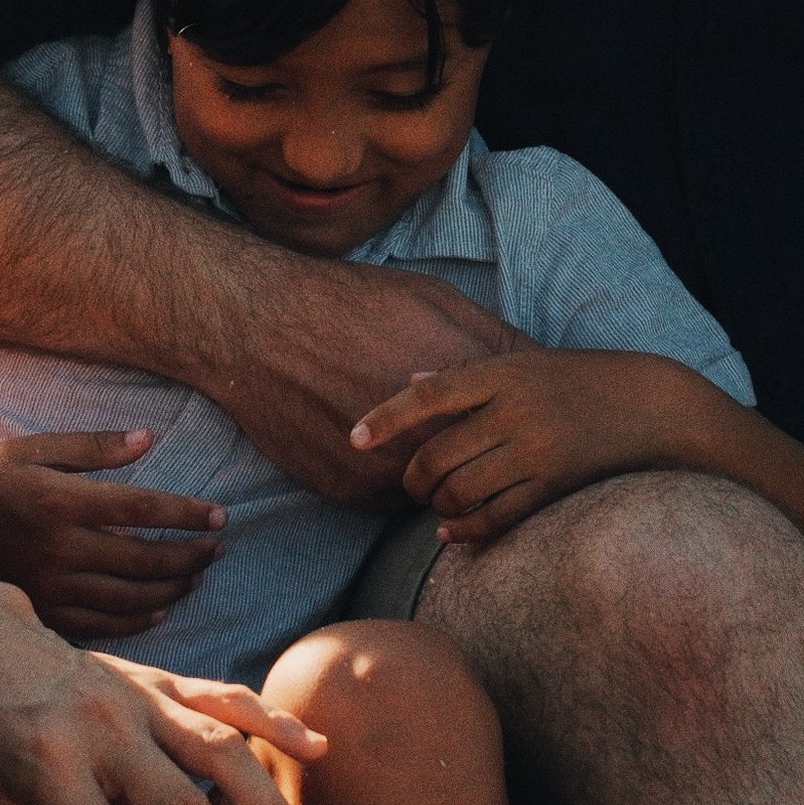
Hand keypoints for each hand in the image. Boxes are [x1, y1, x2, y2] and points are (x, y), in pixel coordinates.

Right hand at [0, 432, 224, 637]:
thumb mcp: (33, 448)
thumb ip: (93, 446)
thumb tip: (149, 439)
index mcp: (61, 500)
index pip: (143, 509)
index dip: (188, 514)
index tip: (221, 516)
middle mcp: (59, 547)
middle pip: (144, 560)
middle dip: (190, 557)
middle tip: (216, 550)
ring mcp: (49, 585)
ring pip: (128, 599)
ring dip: (170, 590)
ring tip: (194, 578)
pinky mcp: (39, 610)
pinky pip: (98, 626)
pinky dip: (135, 622)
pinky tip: (158, 611)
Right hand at [208, 245, 523, 502]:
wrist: (261, 329)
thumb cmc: (354, 304)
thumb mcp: (435, 302)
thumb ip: (493, 340)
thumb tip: (542, 366)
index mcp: (462, 393)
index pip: (520, 432)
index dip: (522, 425)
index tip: (519, 420)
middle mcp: (432, 439)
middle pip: (485, 473)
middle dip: (485, 460)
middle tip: (477, 444)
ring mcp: (392, 471)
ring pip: (440, 493)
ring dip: (440, 478)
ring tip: (427, 446)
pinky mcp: (354, 493)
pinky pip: (394, 502)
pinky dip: (395, 484)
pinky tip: (385, 450)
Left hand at [352, 349, 690, 544]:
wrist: (656, 408)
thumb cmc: (584, 381)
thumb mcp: (529, 363)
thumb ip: (469, 375)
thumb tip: (411, 382)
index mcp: (505, 373)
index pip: (429, 395)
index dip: (385, 417)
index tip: (354, 438)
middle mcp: (517, 411)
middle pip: (437, 455)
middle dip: (413, 477)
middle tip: (411, 484)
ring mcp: (537, 451)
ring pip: (460, 491)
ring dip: (437, 505)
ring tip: (437, 504)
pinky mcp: (556, 487)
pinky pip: (496, 518)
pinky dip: (465, 530)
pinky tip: (453, 531)